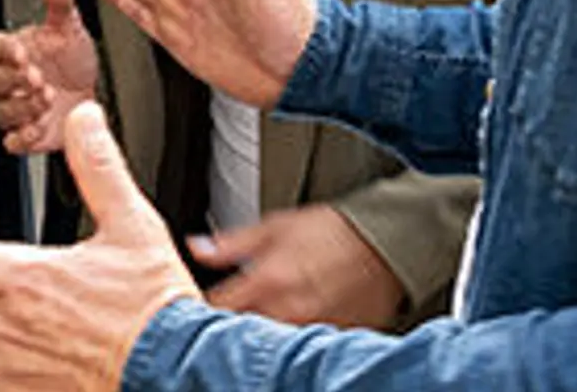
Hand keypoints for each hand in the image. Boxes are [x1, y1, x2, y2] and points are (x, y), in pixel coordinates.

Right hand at [0, 0, 97, 155]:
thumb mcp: (70, 28)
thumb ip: (60, 3)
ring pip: (0, 112)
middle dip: (15, 81)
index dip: (4, 52)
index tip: (23, 51)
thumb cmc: (72, 60)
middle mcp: (8, 81)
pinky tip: (41, 125)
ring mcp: (15, 109)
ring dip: (22, 107)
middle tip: (39, 77)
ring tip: (48, 98)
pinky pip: (12, 142)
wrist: (90, 94)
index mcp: (12, 52)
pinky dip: (24, 136)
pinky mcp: (25, 135)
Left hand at [191, 204, 404, 329]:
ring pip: (268, 345)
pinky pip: (299, 350)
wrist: (386, 244)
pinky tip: (285, 332)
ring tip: (255, 324)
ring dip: (255, 337)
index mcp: (267, 281)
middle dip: (224, 327)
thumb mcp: (275, 227)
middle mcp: (287, 312)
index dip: (196, 309)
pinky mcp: (332, 342)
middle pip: (238, 333)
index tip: (190, 307)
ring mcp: (311, 331)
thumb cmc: (332, 232)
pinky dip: (287, 344)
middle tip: (220, 318)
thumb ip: (231, 244)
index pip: (215, 308)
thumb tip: (197, 248)